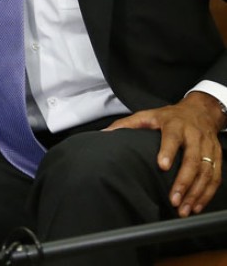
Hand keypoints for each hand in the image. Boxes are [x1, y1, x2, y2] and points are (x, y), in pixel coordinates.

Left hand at [106, 91, 223, 216]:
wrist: (200, 111)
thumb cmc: (170, 116)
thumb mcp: (147, 115)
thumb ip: (126, 124)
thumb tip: (103, 134)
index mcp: (175, 125)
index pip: (173, 138)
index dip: (168, 151)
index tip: (162, 166)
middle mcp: (194, 136)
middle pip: (193, 160)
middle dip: (183, 181)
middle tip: (172, 199)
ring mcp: (208, 147)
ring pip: (206, 172)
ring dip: (196, 192)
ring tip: (183, 208)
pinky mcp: (217, 156)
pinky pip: (216, 177)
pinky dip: (207, 193)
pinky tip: (196, 205)